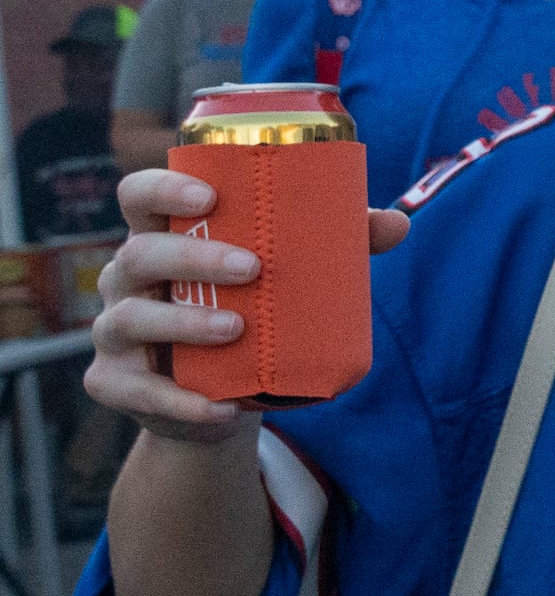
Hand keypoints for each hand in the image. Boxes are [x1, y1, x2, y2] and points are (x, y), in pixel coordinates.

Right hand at [86, 166, 406, 444]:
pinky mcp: (115, 381)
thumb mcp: (284, 275)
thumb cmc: (252, 309)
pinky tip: (219, 407)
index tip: (209, 197)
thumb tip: (398, 224)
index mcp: (161, 235)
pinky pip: (138, 390)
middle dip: (193, 257)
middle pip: (140, 253)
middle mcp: (127, 277)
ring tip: (238, 328)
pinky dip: (178, 400)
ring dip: (184, 323)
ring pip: (130, 318)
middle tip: (253, 267)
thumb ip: (336, 245)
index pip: (138, 196)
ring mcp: (115, 330)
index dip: (163, 188)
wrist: (222, 392)